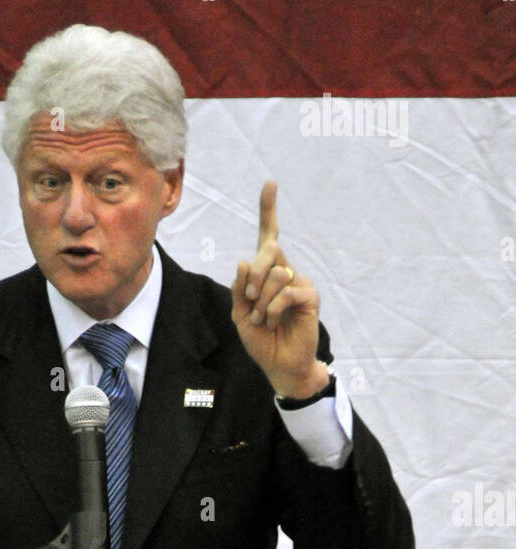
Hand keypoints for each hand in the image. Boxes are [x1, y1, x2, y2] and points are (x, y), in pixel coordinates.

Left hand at [231, 181, 326, 397]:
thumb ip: (239, 289)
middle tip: (249, 299)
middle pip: (269, 251)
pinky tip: (271, 321)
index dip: (269, 211)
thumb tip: (244, 261)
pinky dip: (273, 309)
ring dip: (261, 300)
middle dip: (254, 276)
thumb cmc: (260, 339)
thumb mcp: (239, 314)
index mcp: (267, 273)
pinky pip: (288, 291)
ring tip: (261, 318)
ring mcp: (299, 283)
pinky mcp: (310, 297)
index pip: (269, 237)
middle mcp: (285, 272)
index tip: (270, 184)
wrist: (278, 365)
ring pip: (277, 273)